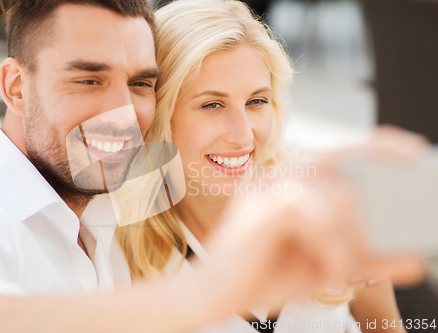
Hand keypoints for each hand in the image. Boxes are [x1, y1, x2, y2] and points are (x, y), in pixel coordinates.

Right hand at [191, 125, 427, 319]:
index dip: (377, 147)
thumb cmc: (263, 274)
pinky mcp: (261, 206)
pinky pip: (316, 217)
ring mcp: (268, 187)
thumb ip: (365, 257)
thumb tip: (413, 259)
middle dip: (363, 223)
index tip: (412, 152)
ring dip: (347, 244)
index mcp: (289, 181)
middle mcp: (278, 176)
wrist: (212, 294)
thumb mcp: (323, 264)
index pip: (341, 152)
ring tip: (336, 275)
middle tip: (359, 261)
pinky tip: (325, 274)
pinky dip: (330, 250)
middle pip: (344, 177)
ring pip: (335, 199)